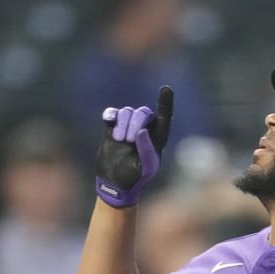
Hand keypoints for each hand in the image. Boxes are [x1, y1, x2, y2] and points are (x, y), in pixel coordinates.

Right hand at [96, 85, 173, 207]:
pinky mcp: (112, 128)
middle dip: (136, 121)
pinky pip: (112, 113)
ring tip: (119, 139)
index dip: (165, 103)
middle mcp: (144, 130)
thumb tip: (142, 131)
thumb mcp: (145, 168)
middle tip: (129, 140)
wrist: (115, 184)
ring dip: (123, 123)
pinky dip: (110, 115)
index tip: (166, 89)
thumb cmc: (135, 178)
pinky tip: (108, 121)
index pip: (164, 117)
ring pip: (126, 112)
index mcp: (157, 139)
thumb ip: (147, 150)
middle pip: (143, 112)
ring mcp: (127, 128)